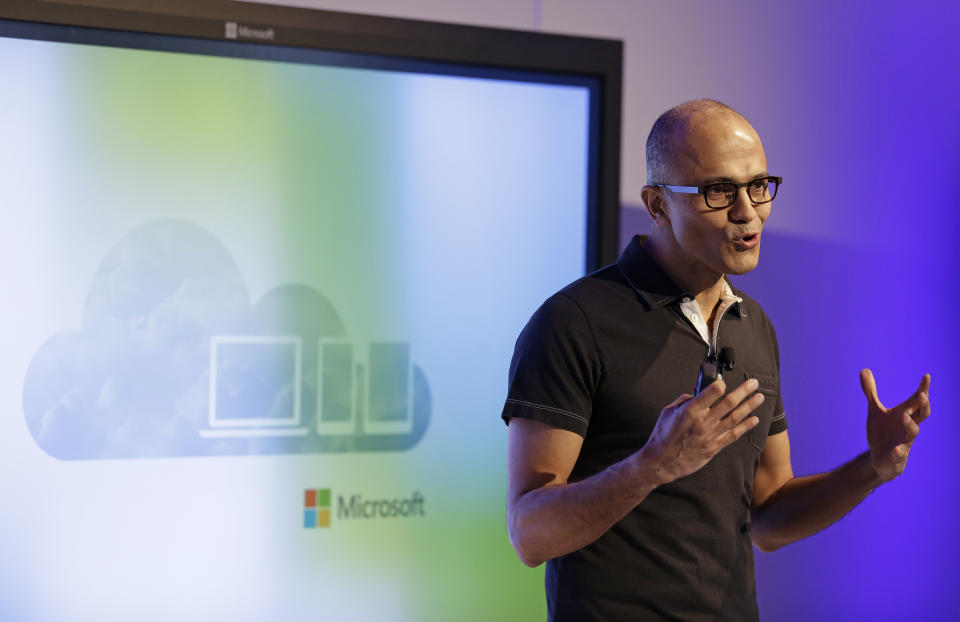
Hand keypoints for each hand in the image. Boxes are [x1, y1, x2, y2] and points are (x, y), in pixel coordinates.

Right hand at [639, 378, 762, 484]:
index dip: (720, 385)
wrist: (662, 462)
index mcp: (689, 411)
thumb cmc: (663, 436)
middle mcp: (702, 422)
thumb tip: (696, 392)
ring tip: (759, 398)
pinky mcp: (713, 447)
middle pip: (728, 403)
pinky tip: (754, 419)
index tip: (726, 380)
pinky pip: (733, 435)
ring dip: (749, 407)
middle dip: (743, 391)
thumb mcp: (668, 412)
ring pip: (734, 418)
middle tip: (754, 383)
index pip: (710, 394)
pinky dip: (744, 427)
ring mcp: (710, 436)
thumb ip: (683, 401)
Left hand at [860, 369, 930, 481]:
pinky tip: (895, 450)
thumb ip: (871, 392)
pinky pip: (900, 455)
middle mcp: (907, 427)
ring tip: (903, 415)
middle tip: (922, 395)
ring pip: (912, 433)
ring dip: (909, 424)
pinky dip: (898, 452)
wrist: (879, 458)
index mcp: (904, 414)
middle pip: (922, 415)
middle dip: (923, 405)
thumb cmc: (882, 432)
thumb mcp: (875, 411)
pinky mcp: (896, 456)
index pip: (916, 401)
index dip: (923, 389)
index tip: (926, 376)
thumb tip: (864, 370)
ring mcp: (904, 442)